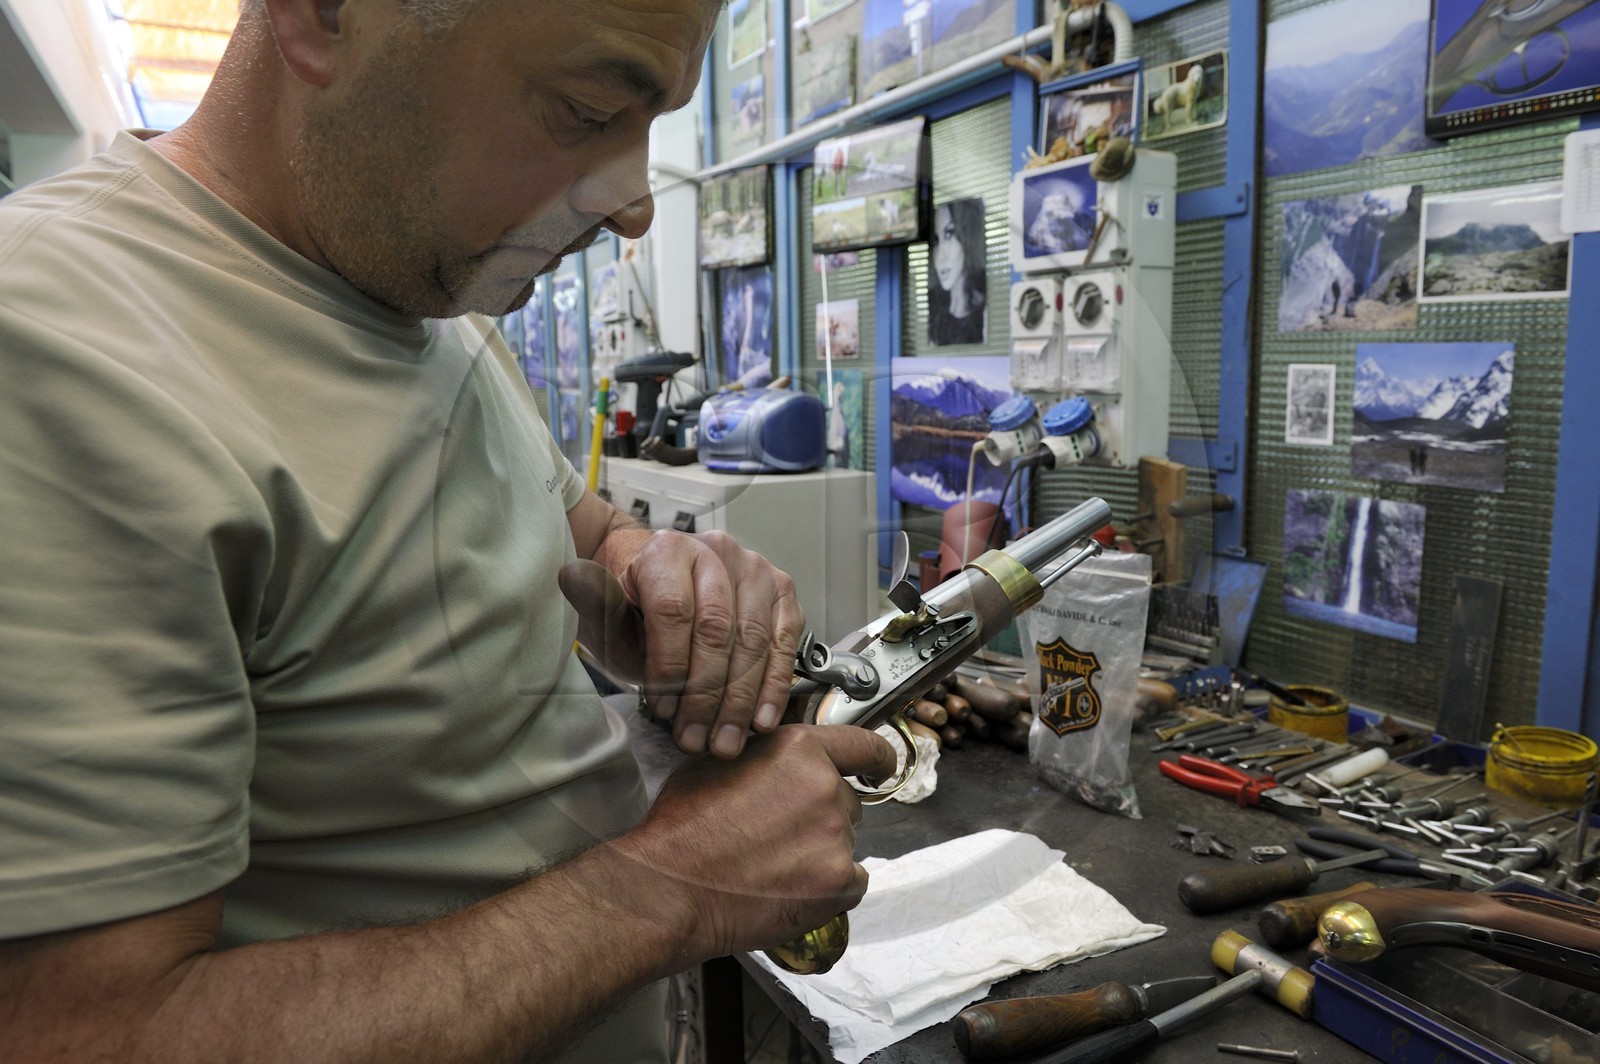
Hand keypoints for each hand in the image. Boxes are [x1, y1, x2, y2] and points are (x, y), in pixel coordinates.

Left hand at [558, 529, 804, 756]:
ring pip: (754, 641)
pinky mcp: (782, 591)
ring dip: (740, 701)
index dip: (669, 666)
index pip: (674, 611)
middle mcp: (717, 551)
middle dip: (706, 695)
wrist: (663, 580)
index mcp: (668, 550)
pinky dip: (774, 685)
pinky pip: (784, 642)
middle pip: (718, 630)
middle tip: (695, 739)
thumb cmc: (635, 603)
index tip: (663, 711)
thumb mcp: (607, 609)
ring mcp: (755, 569)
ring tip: (725, 742)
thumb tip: (572, 578)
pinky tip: (760, 719)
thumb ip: (598, 603)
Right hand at [611, 725, 898, 961]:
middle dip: (820, 817)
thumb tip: (788, 761)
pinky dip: (829, 889)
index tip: (883, 769)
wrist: (670, 888)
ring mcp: (835, 836)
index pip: (863, 747)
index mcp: (798, 749)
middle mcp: (824, 786)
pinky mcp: (838, 882)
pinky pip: (851, 883)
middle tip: (778, 837)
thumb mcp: (720, 762)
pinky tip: (789, 889)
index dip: (877, 760)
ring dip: (820, 853)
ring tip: (772, 867)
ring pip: (844, 843)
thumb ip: (768, 754)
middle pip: (846, 802)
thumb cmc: (683, 828)